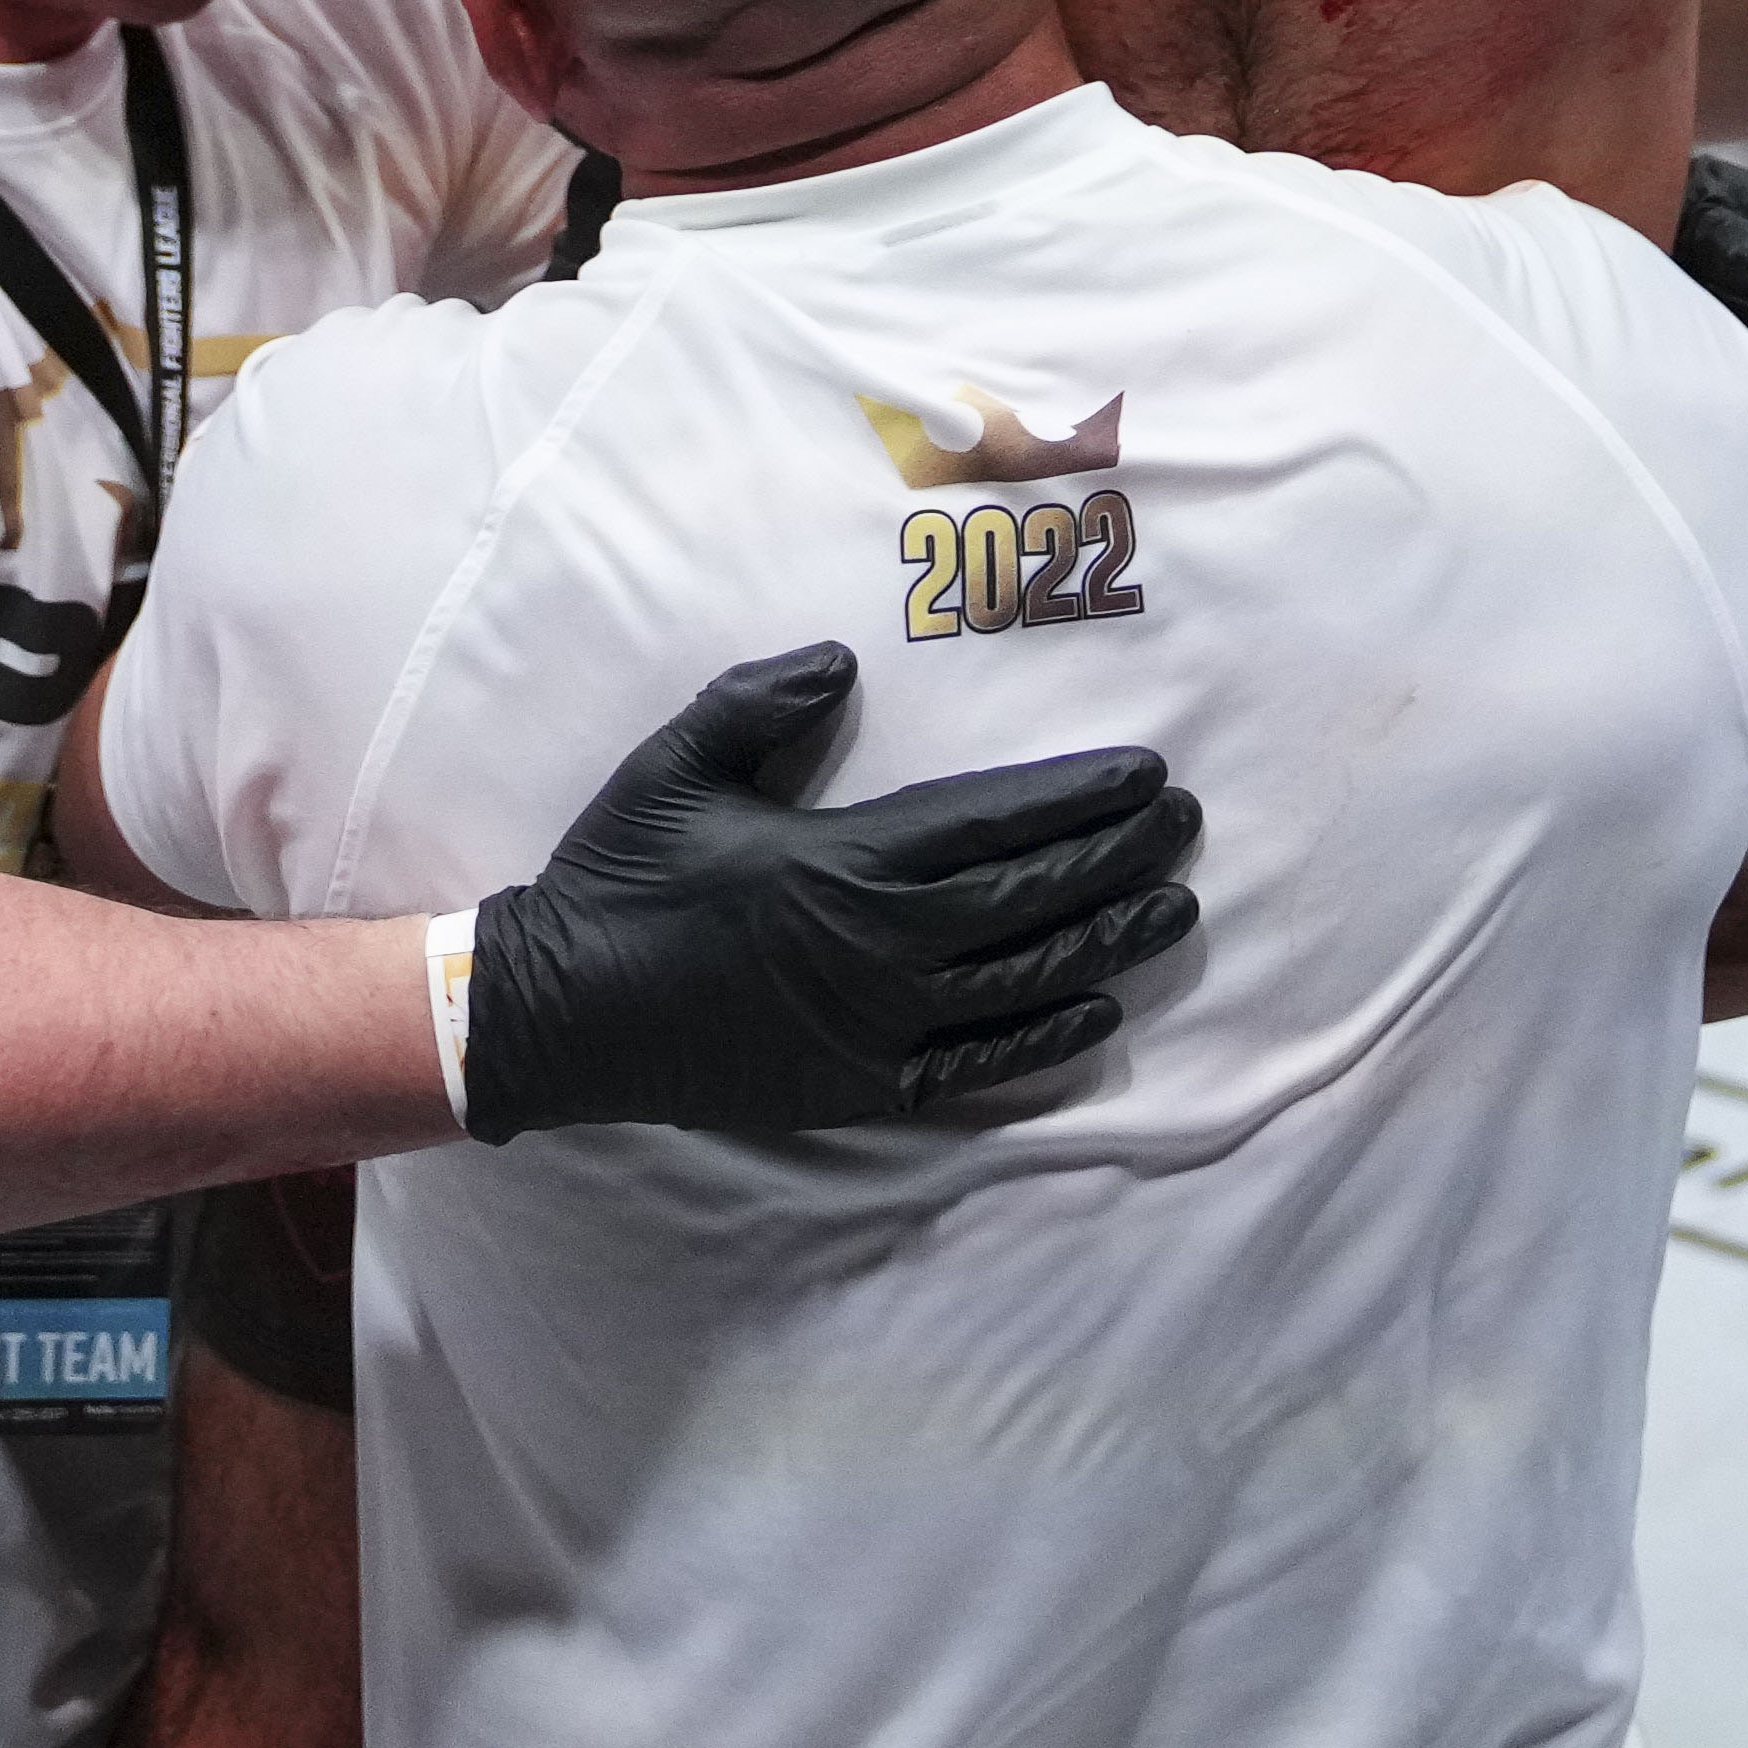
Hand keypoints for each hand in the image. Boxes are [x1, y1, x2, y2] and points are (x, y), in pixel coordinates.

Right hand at [461, 642, 1199, 1140]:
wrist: (563, 1015)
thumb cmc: (620, 876)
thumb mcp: (678, 764)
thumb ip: (761, 703)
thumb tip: (843, 660)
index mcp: (841, 861)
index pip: (993, 824)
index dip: (1078, 799)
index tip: (1148, 773)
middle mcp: (878, 948)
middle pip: (1031, 900)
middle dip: (1118, 860)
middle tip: (1184, 827)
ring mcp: (877, 1027)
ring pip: (1025, 982)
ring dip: (1108, 943)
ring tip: (1174, 908)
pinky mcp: (864, 1087)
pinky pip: (981, 1066)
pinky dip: (1049, 1040)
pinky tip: (1101, 1013)